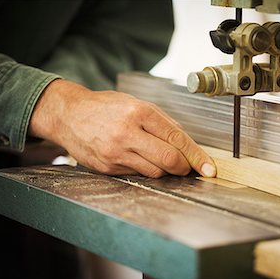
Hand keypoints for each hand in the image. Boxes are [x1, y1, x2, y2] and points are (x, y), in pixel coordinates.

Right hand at [29, 79, 216, 177]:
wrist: (69, 115)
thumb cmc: (106, 107)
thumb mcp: (136, 104)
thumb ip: (163, 122)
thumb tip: (185, 141)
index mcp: (140, 113)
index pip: (178, 139)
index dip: (197, 157)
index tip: (209, 168)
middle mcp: (128, 133)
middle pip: (170, 161)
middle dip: (184, 167)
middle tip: (187, 167)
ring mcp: (117, 153)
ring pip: (156, 172)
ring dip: (165, 170)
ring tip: (158, 158)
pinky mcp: (108, 167)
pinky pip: (137, 175)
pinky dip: (145, 169)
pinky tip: (138, 158)